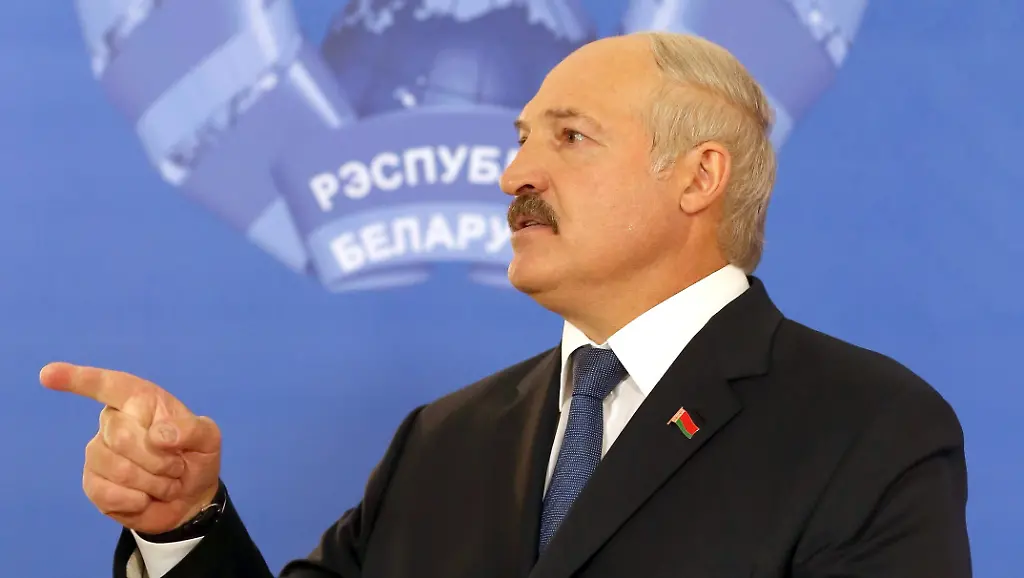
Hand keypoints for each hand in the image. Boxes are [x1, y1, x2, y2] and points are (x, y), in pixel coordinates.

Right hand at [40, 362, 221, 533]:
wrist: (190, 498)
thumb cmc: (196, 457)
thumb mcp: (209, 439)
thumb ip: (192, 429)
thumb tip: (158, 434)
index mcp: (140, 401)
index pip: (107, 385)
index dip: (78, 379)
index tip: (48, 374)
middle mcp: (113, 422)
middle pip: (122, 436)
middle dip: (159, 459)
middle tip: (177, 467)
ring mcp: (98, 453)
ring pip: (117, 467)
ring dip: (154, 482)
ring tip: (166, 482)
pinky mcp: (92, 484)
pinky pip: (109, 493)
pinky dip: (138, 500)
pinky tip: (146, 498)